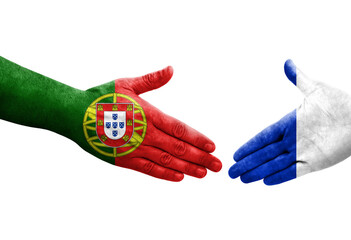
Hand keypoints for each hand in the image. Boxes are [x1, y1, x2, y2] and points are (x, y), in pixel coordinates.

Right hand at [82, 66, 221, 180]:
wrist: (71, 115)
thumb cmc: (100, 98)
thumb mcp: (126, 84)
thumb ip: (152, 80)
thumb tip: (172, 69)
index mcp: (148, 115)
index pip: (179, 129)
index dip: (198, 138)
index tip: (212, 146)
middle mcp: (144, 134)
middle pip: (178, 148)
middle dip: (200, 157)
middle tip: (217, 166)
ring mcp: (135, 149)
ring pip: (167, 161)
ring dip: (188, 168)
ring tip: (204, 173)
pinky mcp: (124, 160)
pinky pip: (149, 169)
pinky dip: (165, 174)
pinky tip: (179, 177)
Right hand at [229, 60, 350, 184]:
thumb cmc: (339, 103)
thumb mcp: (316, 89)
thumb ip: (299, 78)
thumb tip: (287, 63)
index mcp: (289, 123)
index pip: (263, 137)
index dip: (249, 146)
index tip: (235, 154)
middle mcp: (292, 140)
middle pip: (264, 154)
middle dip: (247, 163)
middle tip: (230, 172)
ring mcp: (303, 152)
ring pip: (274, 164)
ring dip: (258, 171)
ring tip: (242, 179)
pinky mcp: (315, 162)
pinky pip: (293, 171)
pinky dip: (279, 176)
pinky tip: (266, 181)